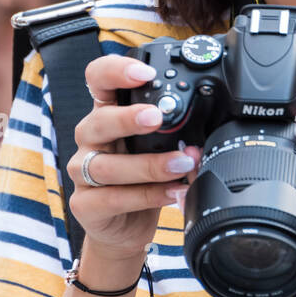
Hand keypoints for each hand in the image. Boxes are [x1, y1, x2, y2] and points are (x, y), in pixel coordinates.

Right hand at [65, 55, 202, 270]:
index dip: (115, 70)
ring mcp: (82, 172)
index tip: (144, 72)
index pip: (98, 80)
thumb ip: (174, 130)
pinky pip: (113, 198)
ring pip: (106, 166)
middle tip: (156, 118)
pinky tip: (173, 192)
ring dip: (149, 165)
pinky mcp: (85, 204)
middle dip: (127, 118)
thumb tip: (213, 118)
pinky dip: (148, 195)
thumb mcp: (160, 145)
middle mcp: (91, 139)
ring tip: (183, 164)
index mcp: (108, 113)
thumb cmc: (144, 177)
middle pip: (98, 121)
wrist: (127, 226)